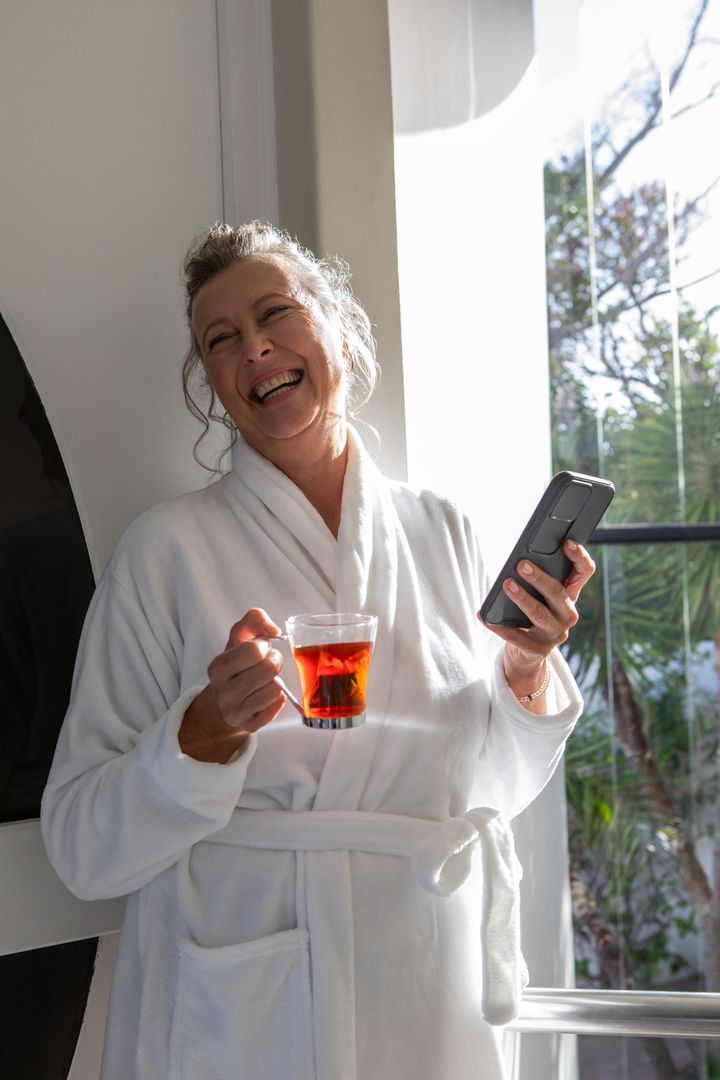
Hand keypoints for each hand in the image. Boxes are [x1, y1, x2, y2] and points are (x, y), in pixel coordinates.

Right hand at [179, 607, 285, 762]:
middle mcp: (223, 691)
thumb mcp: (239, 638)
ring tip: (268, 679)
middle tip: (271, 662)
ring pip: (273, 690)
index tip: (261, 649)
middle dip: (275, 662)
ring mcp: (235, 711)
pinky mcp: (248, 726)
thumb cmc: (237, 664)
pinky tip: (269, 695)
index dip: (265, 647)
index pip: (254, 651)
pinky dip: (278, 699)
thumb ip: (254, 619)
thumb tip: (274, 629)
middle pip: (267, 670)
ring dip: (277, 681)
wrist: (224, 700)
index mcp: (218, 667)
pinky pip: (275, 709)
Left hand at [479, 540, 595, 690]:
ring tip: (506, 585)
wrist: (527, 653)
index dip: (579, 557)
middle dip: (540, 578)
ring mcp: (555, 634)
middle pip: (558, 593)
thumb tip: (518, 562)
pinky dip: (500, 626)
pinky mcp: (537, 649)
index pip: (584, 572)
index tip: (567, 543)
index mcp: (570, 596)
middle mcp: (567, 615)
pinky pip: (516, 636)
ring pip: (539, 613)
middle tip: (521, 565)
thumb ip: (536, 580)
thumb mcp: (539, 596)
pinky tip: (486, 617)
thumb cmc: (530, 614)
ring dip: (522, 598)